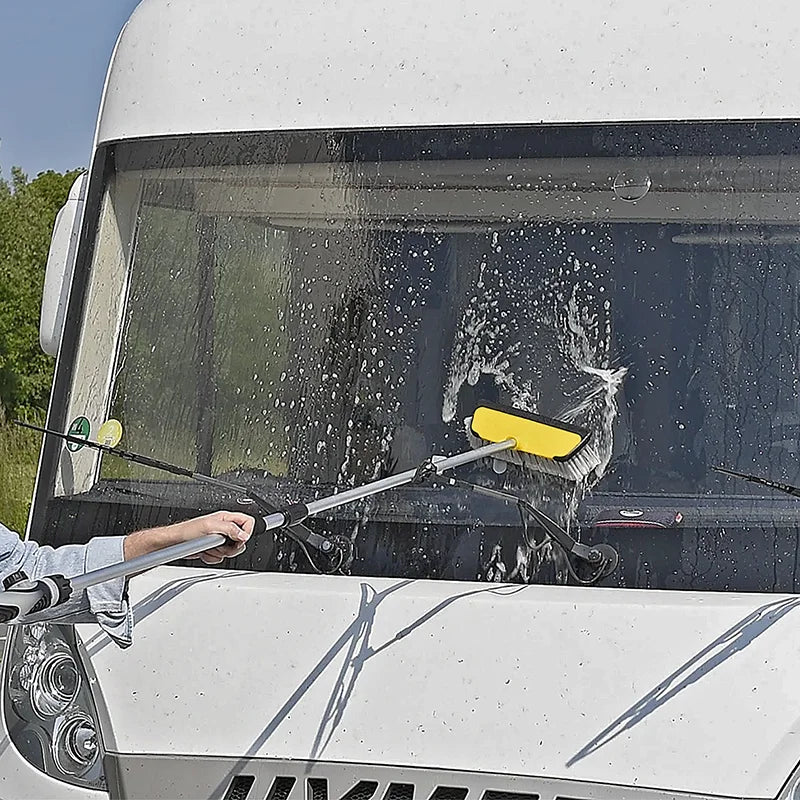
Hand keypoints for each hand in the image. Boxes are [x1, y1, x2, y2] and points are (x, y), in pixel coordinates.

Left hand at [123, 511, 254, 563]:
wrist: (175, 542)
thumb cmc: (187, 530)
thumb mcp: (210, 526)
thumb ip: (229, 529)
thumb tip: (244, 535)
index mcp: (226, 518)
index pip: (247, 522)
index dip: (247, 532)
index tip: (239, 540)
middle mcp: (224, 528)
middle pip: (241, 540)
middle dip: (232, 546)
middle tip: (222, 545)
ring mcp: (219, 540)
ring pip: (231, 551)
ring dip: (220, 552)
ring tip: (210, 547)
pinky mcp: (213, 549)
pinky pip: (221, 557)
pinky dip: (213, 558)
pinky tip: (205, 552)